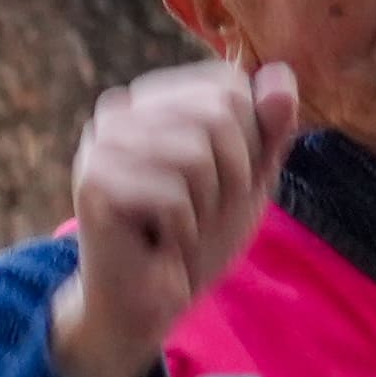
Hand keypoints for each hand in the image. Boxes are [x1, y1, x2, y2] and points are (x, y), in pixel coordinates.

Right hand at [56, 60, 296, 376]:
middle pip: (218, 113)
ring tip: (183, 229)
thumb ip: (268, 128)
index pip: (229, 86)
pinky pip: (173, 196)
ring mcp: (101, 143)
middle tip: (205, 213)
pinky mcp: (93, 183)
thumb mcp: (247, 178)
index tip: (224, 183)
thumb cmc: (196, 236)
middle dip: (233, 176)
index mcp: (154, 98)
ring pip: (197, 155)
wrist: (148, 302)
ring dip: (208, 209)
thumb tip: (282, 75)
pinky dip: (184, 231)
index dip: (249, 141)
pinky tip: (162, 245)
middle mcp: (120, 109)